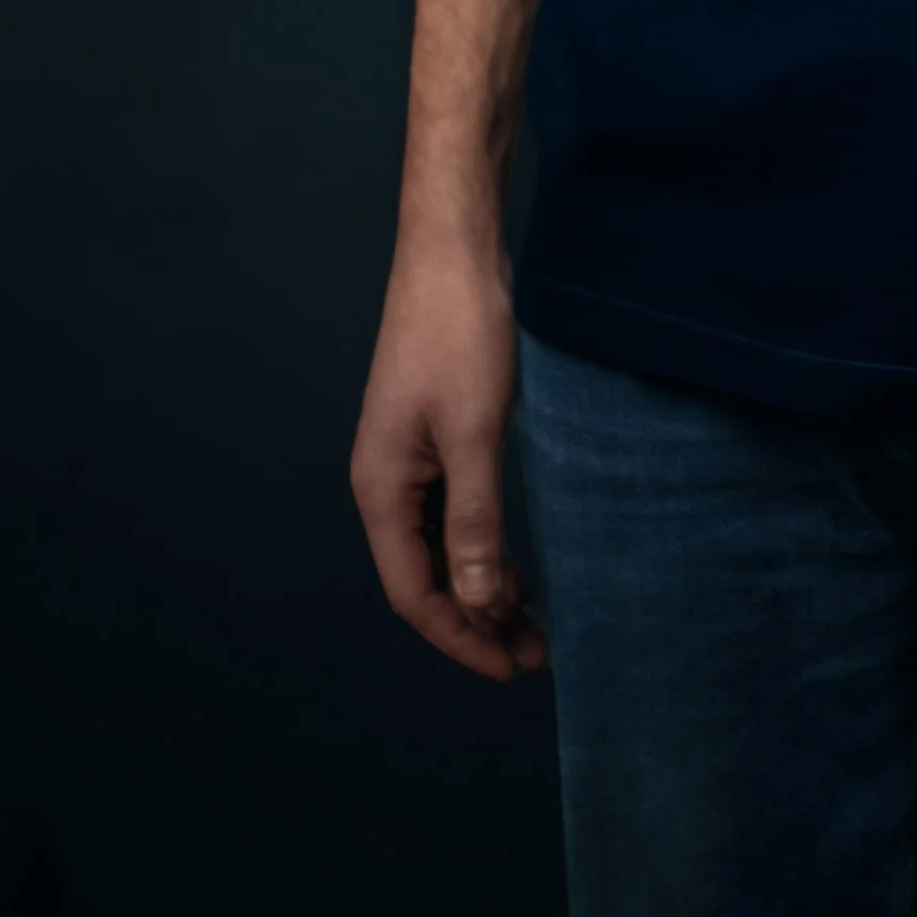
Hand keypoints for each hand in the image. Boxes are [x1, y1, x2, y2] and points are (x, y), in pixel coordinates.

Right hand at [349, 236, 547, 681]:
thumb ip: (475, 521)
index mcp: (382, 487)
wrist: (455, 248)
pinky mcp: (436, 433)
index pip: (413, 592)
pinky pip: (454, 511)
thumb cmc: (460, 331)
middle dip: (476, 620)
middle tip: (534, 654)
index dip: (459, 637)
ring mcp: (410, 457)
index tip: (508, 668)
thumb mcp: (475, 432)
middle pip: (426, 576)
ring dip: (483, 585)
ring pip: (442, 545)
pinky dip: (484, 543)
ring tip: (532, 620)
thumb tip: (478, 604)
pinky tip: (516, 559)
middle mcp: (386, 480)